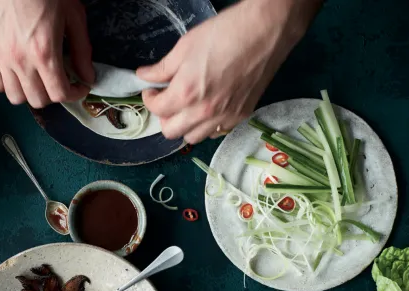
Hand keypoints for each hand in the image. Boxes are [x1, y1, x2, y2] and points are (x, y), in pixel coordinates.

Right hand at [0, 0, 94, 107]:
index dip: (74, 94)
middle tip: (60, 81)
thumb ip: (82, 51)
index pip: (59, 94)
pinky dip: (8, 85)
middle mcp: (20, 61)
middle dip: (54, 95)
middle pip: (38, 100)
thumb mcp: (73, 17)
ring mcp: (0, 57)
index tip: (79, 86)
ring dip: (30, 93)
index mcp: (44, 53)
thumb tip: (88, 77)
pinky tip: (19, 74)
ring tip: (39, 80)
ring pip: (15, 97)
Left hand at [137, 0, 320, 143]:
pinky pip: (216, 132)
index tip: (152, 90)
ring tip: (187, 107)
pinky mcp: (241, 116)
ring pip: (193, 138)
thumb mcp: (185, 46)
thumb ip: (162, 68)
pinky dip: (207, 126)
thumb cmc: (224, 33)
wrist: (264, 33)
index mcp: (186, 93)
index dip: (150, 100)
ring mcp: (224, 117)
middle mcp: (204, 112)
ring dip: (185, 125)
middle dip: (164, 117)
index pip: (157, 110)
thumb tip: (144, 76)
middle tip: (167, 101)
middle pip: (171, 132)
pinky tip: (208, 109)